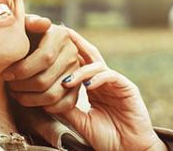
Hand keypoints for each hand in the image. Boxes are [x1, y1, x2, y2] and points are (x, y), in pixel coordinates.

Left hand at [4, 15, 80, 112]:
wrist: (37, 45)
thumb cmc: (27, 35)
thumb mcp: (25, 25)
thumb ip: (30, 22)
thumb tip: (42, 23)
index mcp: (61, 35)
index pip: (44, 58)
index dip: (21, 70)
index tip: (5, 74)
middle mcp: (72, 53)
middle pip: (45, 80)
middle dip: (21, 87)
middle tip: (9, 86)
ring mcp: (77, 71)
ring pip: (53, 95)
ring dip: (29, 100)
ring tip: (16, 94)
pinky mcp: (77, 86)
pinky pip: (65, 104)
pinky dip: (46, 108)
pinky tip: (32, 101)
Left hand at [57, 28, 163, 150]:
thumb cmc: (107, 138)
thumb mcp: (81, 122)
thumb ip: (67, 108)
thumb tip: (44, 98)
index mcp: (93, 87)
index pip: (78, 64)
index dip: (66, 53)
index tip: (49, 44)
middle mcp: (104, 81)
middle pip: (89, 55)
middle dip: (76, 43)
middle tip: (61, 33)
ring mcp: (116, 83)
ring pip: (98, 65)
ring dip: (81, 71)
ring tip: (68, 81)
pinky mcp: (128, 88)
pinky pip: (111, 76)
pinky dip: (99, 78)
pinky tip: (88, 86)